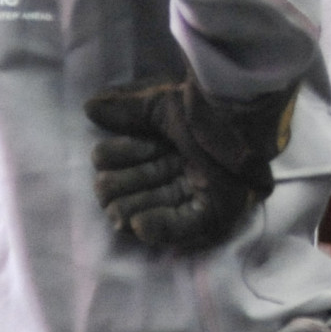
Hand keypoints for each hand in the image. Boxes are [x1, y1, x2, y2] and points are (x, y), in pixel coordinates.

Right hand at [86, 76, 296, 251]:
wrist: (240, 109)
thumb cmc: (203, 103)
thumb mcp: (160, 102)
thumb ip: (125, 109)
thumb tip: (90, 107)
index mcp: (164, 146)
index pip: (124, 162)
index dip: (112, 159)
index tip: (110, 153)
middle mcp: (179, 170)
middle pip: (132, 190)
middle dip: (116, 188)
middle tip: (111, 183)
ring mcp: (198, 191)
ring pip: (151, 209)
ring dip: (129, 210)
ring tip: (118, 208)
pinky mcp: (217, 208)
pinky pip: (184, 226)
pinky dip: (159, 229)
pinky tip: (138, 225)